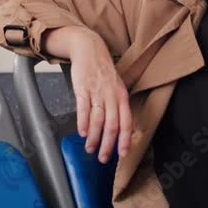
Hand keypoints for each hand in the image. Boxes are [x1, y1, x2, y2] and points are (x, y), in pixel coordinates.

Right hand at [45, 26, 132, 161]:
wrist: (89, 49)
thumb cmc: (102, 70)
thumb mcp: (115, 86)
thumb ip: (117, 105)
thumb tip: (116, 128)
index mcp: (122, 97)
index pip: (126, 123)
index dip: (124, 140)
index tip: (121, 155)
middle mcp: (112, 96)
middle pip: (112, 126)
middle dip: (107, 145)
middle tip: (103, 158)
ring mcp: (97, 92)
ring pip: (98, 121)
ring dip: (94, 138)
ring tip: (89, 149)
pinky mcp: (83, 89)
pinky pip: (83, 109)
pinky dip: (83, 123)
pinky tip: (82, 133)